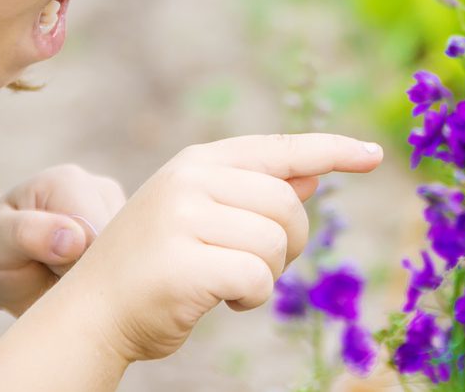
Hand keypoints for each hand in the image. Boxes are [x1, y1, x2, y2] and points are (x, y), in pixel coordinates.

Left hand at [0, 164, 126, 315]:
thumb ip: (28, 234)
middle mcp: (102, 189)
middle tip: (53, 277)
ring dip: (99, 276)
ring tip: (64, 275)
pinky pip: (132, 263)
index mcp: (69, 182)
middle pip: (118, 243)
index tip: (45, 272)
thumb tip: (74, 240)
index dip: (74, 267)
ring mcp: (120, 210)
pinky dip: (108, 278)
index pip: (94, 234)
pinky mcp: (130, 233)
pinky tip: (82, 276)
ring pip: (129, 256)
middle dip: (90, 272)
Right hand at [56, 133, 381, 362]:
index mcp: (198, 163)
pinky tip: (222, 300)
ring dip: (267, 275)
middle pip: (288, 204)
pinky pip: (256, 277)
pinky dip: (251, 296)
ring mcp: (181, 217)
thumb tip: (312, 175)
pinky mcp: (181, 261)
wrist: (91, 315)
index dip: (332, 150)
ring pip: (276, 242)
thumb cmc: (157, 269)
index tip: (373, 155)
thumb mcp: (204, 218)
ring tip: (228, 282)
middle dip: (290, 243)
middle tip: (258, 266)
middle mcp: (189, 179)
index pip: (281, 149)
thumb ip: (255, 194)